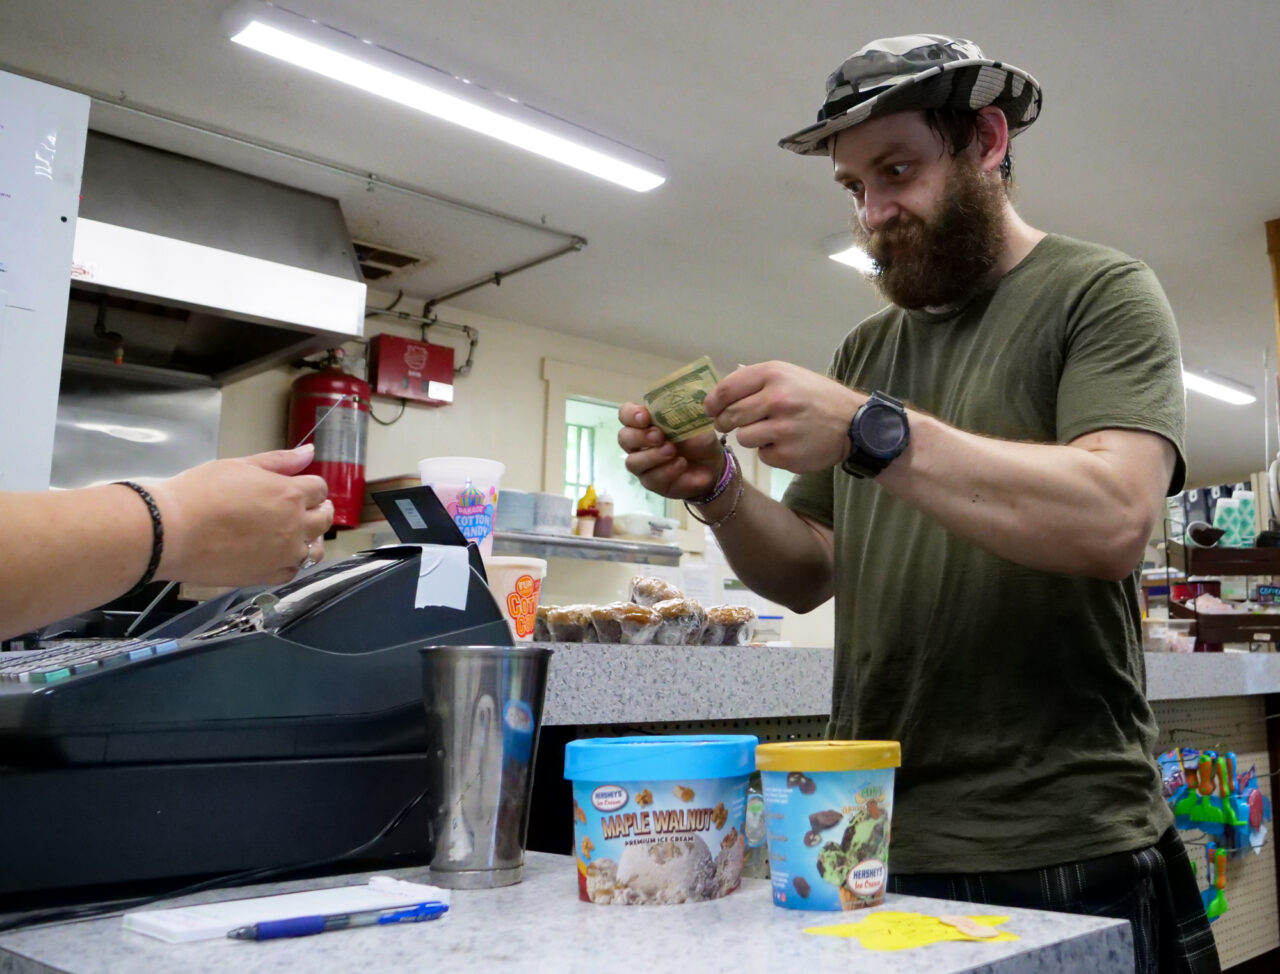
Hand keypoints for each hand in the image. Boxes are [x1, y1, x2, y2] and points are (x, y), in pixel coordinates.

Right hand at [148, 444, 334, 586]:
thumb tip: (309, 452)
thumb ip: (279, 461)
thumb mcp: (240, 466)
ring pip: (315, 549)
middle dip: (317, 511)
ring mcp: (284, 554)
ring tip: (295, 534)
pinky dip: (290, 563)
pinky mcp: (268, 576)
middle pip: (323, 519)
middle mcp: (295, 525)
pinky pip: (292, 571)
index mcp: (291, 494)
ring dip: (311, 540)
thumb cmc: (200, 492)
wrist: (170, 531)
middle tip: (302, 509)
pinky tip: (277, 555)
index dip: (311, 487)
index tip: (300, 489)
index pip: (320, 489)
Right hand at [617, 402, 724, 499]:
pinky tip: (681, 464)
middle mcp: (638, 443)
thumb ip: (679, 413)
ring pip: (633, 462)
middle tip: (659, 436)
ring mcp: (642, 465)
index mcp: (644, 423)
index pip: (625, 414)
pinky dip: (667, 470)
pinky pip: (652, 478)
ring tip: (672, 451)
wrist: (712, 464)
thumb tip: (674, 405)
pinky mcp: (652, 483)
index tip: (645, 417)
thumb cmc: (697, 438)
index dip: (630, 414)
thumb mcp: (693, 421)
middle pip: (624, 438)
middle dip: (640, 436)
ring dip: (653, 455)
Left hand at [703, 362, 863, 472]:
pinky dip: (769, 451)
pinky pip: (762, 455)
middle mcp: (777, 399)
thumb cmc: (816, 397)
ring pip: (742, 437)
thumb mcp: (790, 375)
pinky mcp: (787, 454)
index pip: (726, 390)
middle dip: (724, 422)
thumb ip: (757, 380)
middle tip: (728, 424)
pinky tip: (786, 443)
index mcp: (774, 375)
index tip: (710, 409)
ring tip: (770, 431)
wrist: (854, 423)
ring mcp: (783, 428)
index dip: (712, 402)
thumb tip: (720, 392)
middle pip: (730, 416)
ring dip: (750, 437)